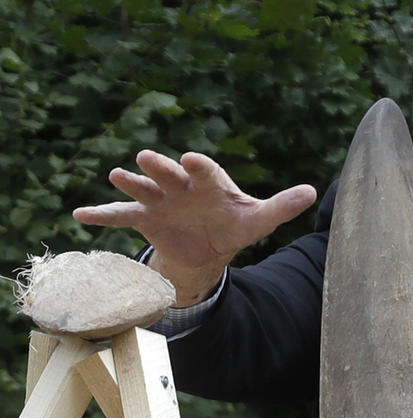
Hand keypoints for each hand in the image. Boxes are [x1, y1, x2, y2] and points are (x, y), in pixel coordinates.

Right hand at [73, 149, 316, 305]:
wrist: (209, 245)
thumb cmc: (235, 225)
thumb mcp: (258, 220)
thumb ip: (281, 206)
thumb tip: (313, 192)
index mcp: (211, 183)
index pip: (206, 171)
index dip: (199, 167)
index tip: (192, 160)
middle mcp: (183, 186)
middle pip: (170, 174)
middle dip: (160, 168)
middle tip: (147, 158)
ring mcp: (162, 201)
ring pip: (144, 190)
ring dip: (131, 184)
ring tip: (117, 177)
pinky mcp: (146, 218)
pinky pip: (122, 216)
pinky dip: (103, 215)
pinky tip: (80, 215)